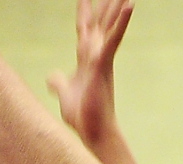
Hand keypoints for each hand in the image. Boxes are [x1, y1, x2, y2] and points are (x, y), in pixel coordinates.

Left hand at [47, 0, 133, 144]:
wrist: (93, 132)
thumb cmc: (83, 116)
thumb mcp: (65, 94)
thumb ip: (59, 83)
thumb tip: (52, 78)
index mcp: (86, 59)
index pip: (84, 29)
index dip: (84, 12)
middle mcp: (95, 54)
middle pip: (99, 21)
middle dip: (104, 3)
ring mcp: (101, 58)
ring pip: (110, 24)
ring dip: (118, 6)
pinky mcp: (103, 64)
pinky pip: (114, 39)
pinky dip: (122, 23)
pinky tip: (130, 5)